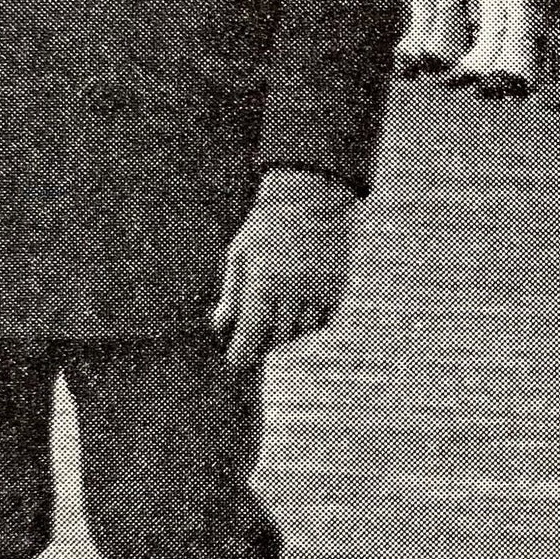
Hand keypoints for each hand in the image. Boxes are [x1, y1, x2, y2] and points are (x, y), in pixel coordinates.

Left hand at [211, 168, 354, 369]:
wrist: (312, 198)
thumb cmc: (267, 225)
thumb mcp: (241, 254)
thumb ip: (232, 294)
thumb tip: (221, 327)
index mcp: (265, 281)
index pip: (252, 333)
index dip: (242, 353)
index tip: (236, 360)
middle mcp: (295, 289)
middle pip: (278, 337)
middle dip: (263, 342)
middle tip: (253, 337)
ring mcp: (320, 289)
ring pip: (302, 331)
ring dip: (287, 333)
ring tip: (274, 319)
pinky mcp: (338, 287)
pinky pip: (322, 320)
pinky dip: (308, 322)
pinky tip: (296, 309)